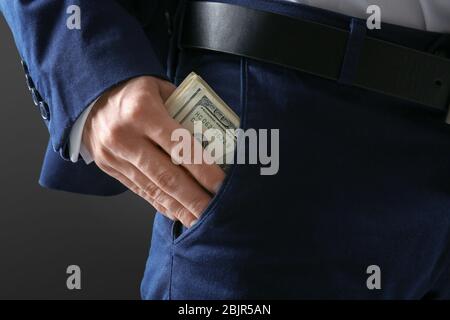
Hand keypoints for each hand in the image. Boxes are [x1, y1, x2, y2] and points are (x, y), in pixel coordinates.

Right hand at [82, 76, 224, 227]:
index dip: (203, 170)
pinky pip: (141, 190)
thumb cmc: (135, 91)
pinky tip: (178, 213)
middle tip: (216, 213)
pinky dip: (162, 204)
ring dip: (180, 208)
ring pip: (154, 188)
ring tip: (200, 221)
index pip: (180, 146)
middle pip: (167, 176)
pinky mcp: (110, 168)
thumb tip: (214, 138)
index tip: (222, 186)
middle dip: (194, 198)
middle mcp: (126, 136)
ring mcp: (115, 156)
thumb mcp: (161, 89)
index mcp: (143, 111)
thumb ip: (185, 111)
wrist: (90, 96)